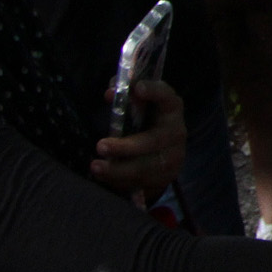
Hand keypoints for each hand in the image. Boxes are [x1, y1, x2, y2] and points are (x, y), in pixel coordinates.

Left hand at [93, 76, 187, 195]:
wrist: (163, 153)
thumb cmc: (145, 122)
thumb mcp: (138, 107)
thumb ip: (124, 96)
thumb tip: (110, 92)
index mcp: (170, 110)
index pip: (167, 98)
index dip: (155, 92)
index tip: (137, 89)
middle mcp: (175, 133)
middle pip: (153, 141)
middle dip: (126, 146)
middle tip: (100, 146)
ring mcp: (172, 158)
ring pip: (145, 167)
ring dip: (118, 169)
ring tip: (96, 167)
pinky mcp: (164, 178)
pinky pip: (140, 183)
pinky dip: (120, 182)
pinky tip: (104, 177)